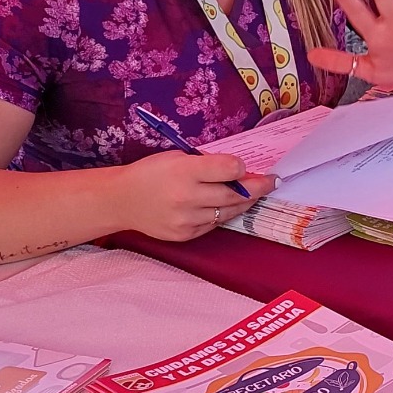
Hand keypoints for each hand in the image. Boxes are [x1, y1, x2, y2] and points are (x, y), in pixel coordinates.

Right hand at [115, 151, 272, 240]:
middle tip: (272, 181)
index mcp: (185, 170)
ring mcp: (186, 219)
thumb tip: (240, 171)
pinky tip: (225, 206)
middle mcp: (186, 197)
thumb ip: (208, 163)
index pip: (230, 169)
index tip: (246, 168)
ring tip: (253, 193)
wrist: (121, 200)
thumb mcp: (178, 156)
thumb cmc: (152, 172)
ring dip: (244, 202)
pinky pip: (214, 224)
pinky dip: (222, 214)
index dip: (242, 168)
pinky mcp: (184, 235)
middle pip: (236, 194)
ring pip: (228, 212)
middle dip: (258, 187)